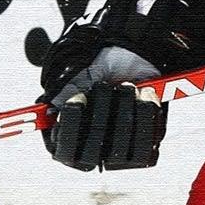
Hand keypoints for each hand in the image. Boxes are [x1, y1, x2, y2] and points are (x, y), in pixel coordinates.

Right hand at [36, 0, 193, 171]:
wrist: (132, 51)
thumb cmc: (96, 62)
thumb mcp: (72, 68)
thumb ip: (60, 88)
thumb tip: (55, 106)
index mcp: (66, 137)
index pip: (64, 150)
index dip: (70, 127)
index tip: (77, 99)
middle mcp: (92, 150)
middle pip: (93, 153)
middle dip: (101, 114)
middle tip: (105, 85)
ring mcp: (120, 150)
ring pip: (120, 149)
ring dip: (124, 109)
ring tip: (126, 85)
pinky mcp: (147, 142)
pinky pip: (148, 139)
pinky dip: (146, 109)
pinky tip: (144, 91)